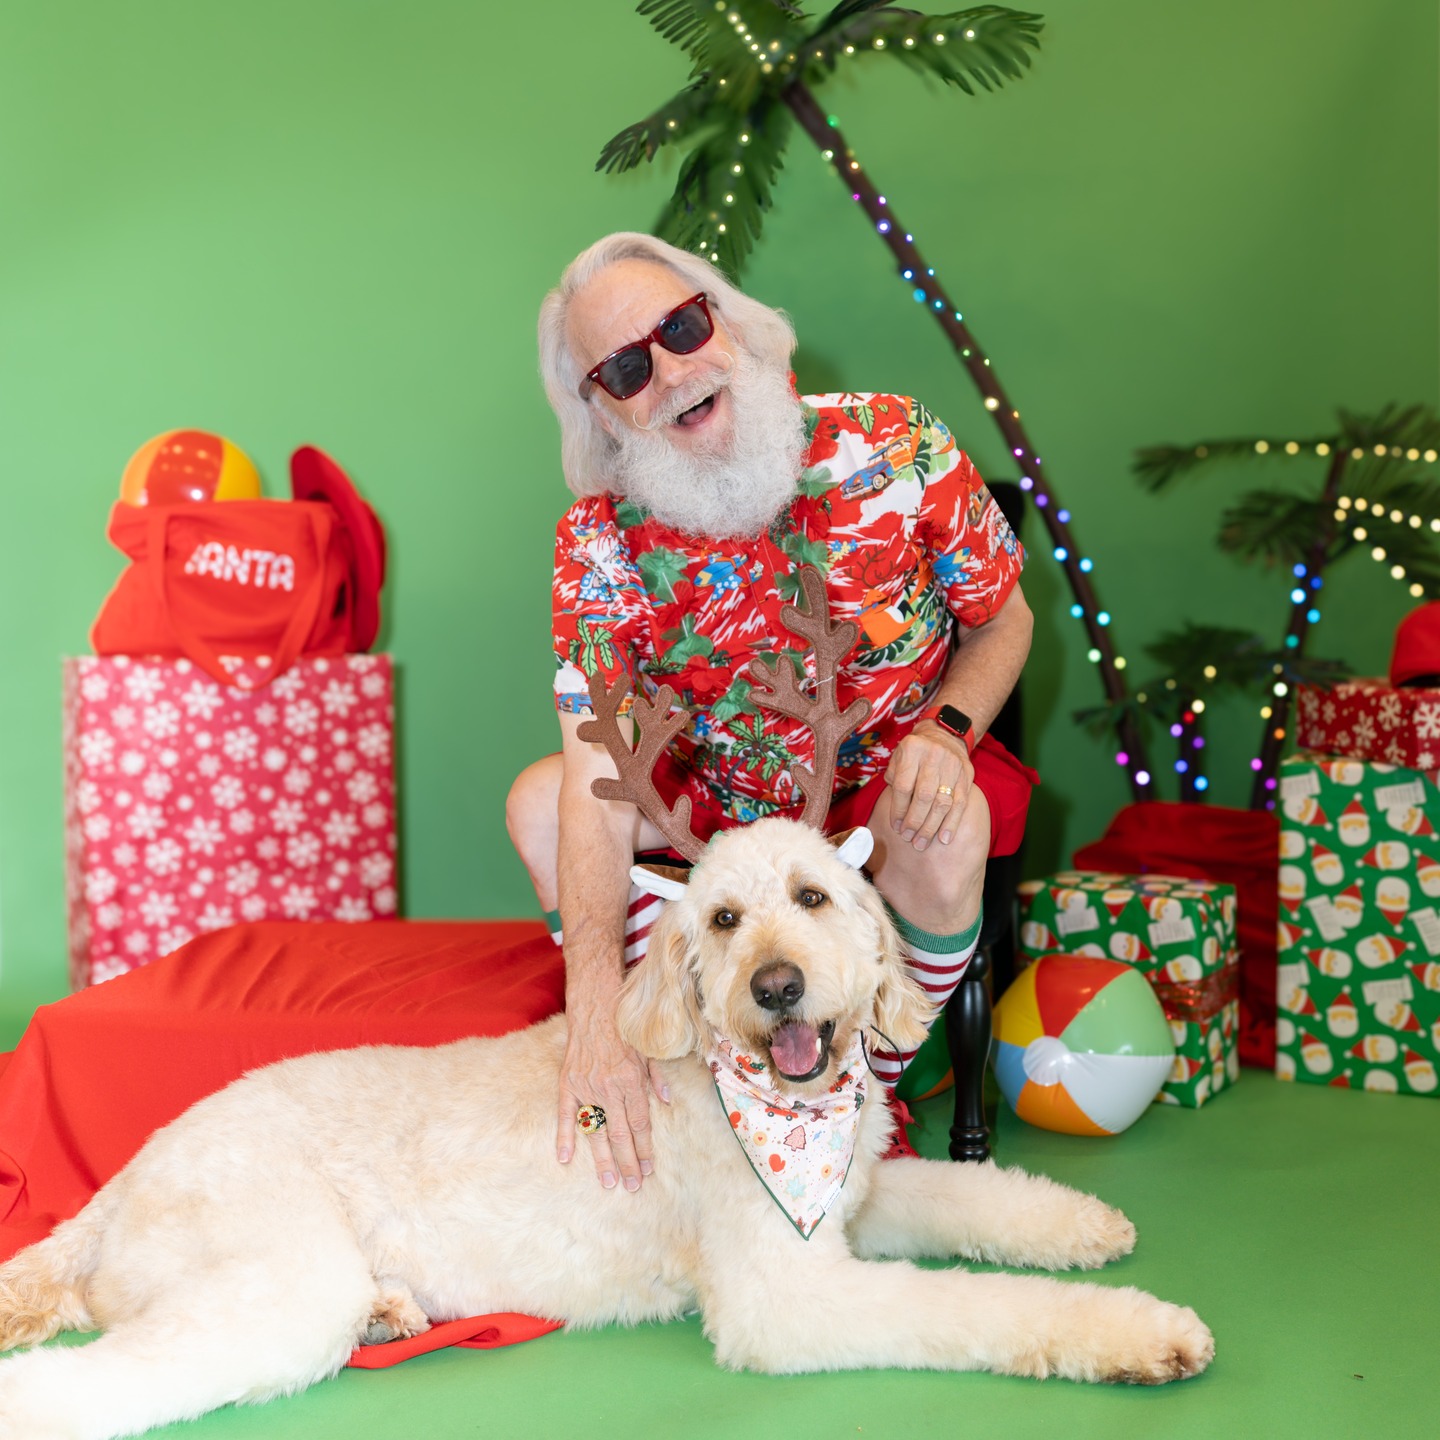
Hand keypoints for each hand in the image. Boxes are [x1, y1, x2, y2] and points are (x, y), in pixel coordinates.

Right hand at [556, 1009, 668, 1191]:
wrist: (595, 1007)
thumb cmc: (624, 1028)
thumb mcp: (648, 1050)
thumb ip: (657, 1077)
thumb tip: (667, 1100)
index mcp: (631, 1081)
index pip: (640, 1124)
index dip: (645, 1148)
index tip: (649, 1168)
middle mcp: (609, 1088)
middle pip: (621, 1134)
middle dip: (628, 1162)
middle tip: (632, 1186)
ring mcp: (586, 1088)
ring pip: (596, 1131)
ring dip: (602, 1159)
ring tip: (608, 1182)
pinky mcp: (568, 1084)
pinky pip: (565, 1116)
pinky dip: (564, 1137)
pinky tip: (565, 1158)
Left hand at [883, 722, 972, 850]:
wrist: (944, 735)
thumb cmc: (915, 753)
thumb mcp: (899, 758)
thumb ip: (895, 781)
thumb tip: (897, 815)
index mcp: (912, 749)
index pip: (904, 786)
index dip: (899, 810)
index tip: (896, 826)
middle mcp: (934, 755)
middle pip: (925, 796)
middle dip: (915, 822)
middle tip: (908, 838)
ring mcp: (953, 765)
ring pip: (943, 802)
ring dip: (932, 827)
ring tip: (922, 843)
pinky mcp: (967, 775)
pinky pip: (960, 803)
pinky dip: (952, 823)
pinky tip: (944, 838)